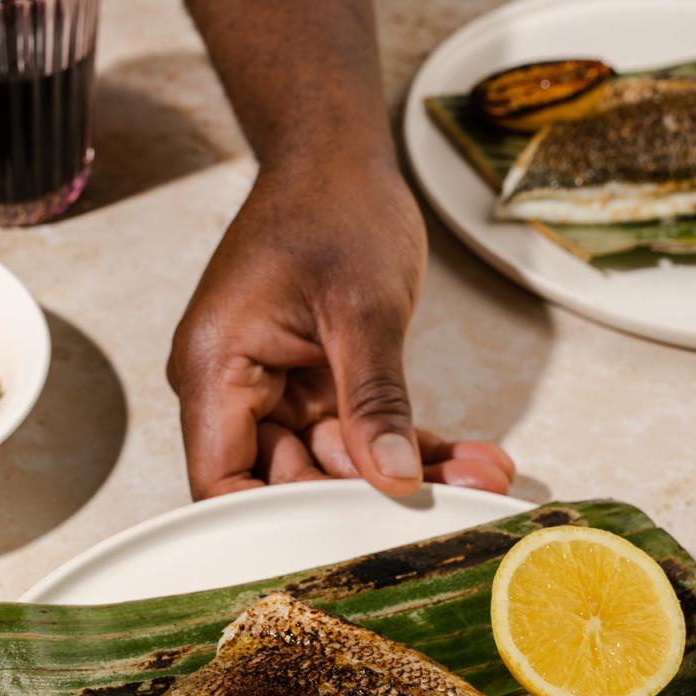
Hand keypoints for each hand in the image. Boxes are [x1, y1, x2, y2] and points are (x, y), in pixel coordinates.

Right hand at [167, 154, 514, 499]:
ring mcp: (276, 391)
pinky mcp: (316, 386)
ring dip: (404, 473)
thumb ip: (374, 398)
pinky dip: (408, 447)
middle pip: (286, 482)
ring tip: (482, 480)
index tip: (349, 541)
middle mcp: (234, 389)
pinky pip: (359, 434)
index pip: (222, 485)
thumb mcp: (362, 306)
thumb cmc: (332, 205)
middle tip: (452, 504)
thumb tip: (392, 478)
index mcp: (213, 369)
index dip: (276, 523)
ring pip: (335, 464)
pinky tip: (468, 461)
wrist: (338, 154)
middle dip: (367, 497)